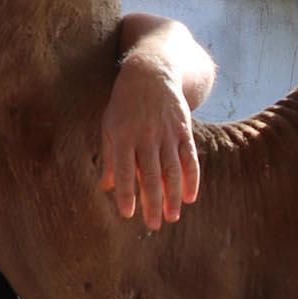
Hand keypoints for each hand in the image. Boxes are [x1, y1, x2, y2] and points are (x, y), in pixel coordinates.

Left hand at [97, 54, 200, 231]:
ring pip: (172, 170)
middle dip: (153, 202)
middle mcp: (146, 136)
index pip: (125, 170)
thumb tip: (106, 188)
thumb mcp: (110, 126)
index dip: (126, 193)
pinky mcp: (184, 130)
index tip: (127, 214)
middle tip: (153, 225)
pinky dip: (191, 178)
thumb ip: (111, 158)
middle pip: (151, 174)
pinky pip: (189, 158)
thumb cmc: (124, 105)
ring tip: (172, 217)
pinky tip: (189, 197)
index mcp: (123, 136)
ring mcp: (167, 133)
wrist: (152, 73)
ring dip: (173, 196)